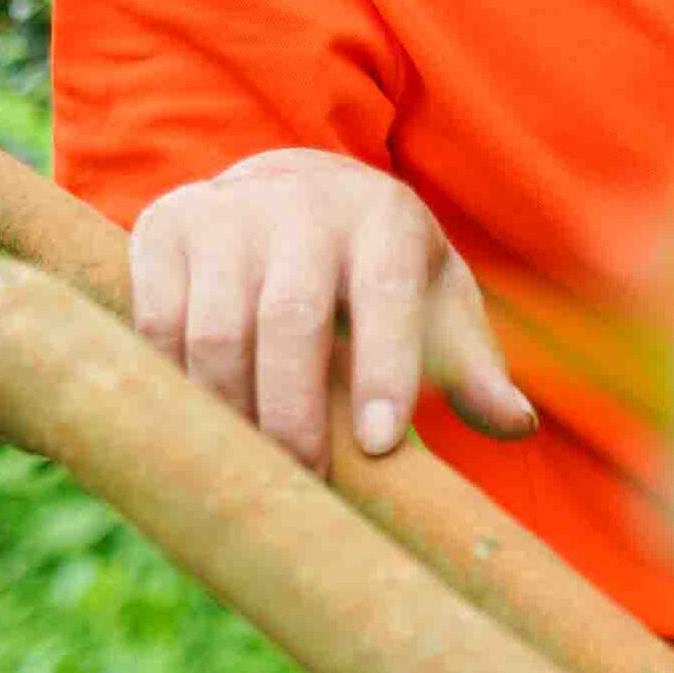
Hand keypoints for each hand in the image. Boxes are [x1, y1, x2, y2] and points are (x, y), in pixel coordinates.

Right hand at [129, 147, 535, 473]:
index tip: (380, 445)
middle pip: (291, 316)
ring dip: (229, 412)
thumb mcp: (434, 300)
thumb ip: (472, 362)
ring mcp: (228, 211)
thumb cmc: (378, 269)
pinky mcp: (166, 228)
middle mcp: (304, 203)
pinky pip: (157, 323)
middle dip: (294, 411)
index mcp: (383, 217)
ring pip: (216, 329)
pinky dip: (173, 386)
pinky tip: (197, 427)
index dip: (384, 367)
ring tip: (251, 467)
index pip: (386, 291)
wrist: (293, 191)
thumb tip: (517, 424)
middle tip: (304, 481)